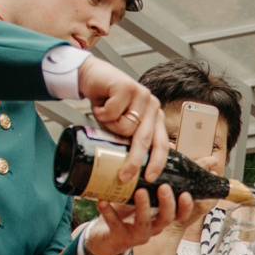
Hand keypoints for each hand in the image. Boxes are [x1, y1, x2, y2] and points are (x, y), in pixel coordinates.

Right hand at [76, 57, 164, 180]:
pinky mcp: (127, 86)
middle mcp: (152, 105)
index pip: (161, 143)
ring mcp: (142, 95)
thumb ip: (129, 138)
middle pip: (144, 139)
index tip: (150, 178)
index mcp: (154, 117)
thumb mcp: (120, 124)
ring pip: (125, 127)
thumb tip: (132, 167)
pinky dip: (101, 113)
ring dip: (108, 126)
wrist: (92, 76)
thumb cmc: (107, 103)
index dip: (156, 162)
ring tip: (105, 115)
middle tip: (125, 176)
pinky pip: (112, 113)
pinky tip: (101, 104)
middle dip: (134, 160)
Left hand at [84, 189, 194, 254]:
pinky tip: (102, 201)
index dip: (185, 207)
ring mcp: (136, 235)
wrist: (104, 239)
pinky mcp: (119, 238)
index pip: (179, 215)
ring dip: (143, 207)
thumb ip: (147, 182)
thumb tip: (158, 150)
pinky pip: (115, 225)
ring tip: (139, 191)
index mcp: (159, 218)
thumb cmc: (124, 214)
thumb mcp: (139, 198)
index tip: (186, 193)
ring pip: (144, 224)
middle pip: (166, 219)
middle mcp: (152, 228)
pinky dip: (109, 212)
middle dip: (167, 203)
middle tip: (164, 187)